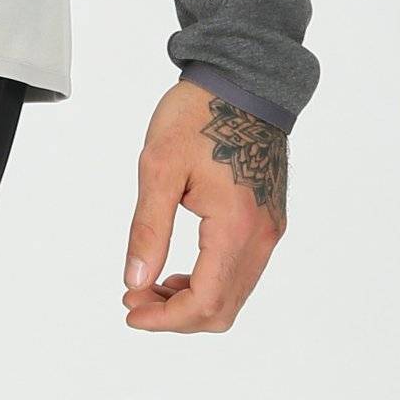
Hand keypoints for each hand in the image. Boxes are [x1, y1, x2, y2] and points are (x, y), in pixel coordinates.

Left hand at [121, 79, 287, 332]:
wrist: (242, 81)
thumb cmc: (199, 114)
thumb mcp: (158, 166)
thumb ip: (148, 228)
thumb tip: (135, 280)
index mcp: (235, 226)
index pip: (205, 301)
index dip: (165, 318)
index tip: (130, 308)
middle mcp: (261, 236)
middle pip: (223, 309)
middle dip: (176, 315)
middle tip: (134, 298)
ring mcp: (270, 230)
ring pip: (234, 293)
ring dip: (193, 300)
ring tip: (150, 284)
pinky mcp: (269, 220)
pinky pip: (242, 270)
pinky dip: (210, 281)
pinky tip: (179, 269)